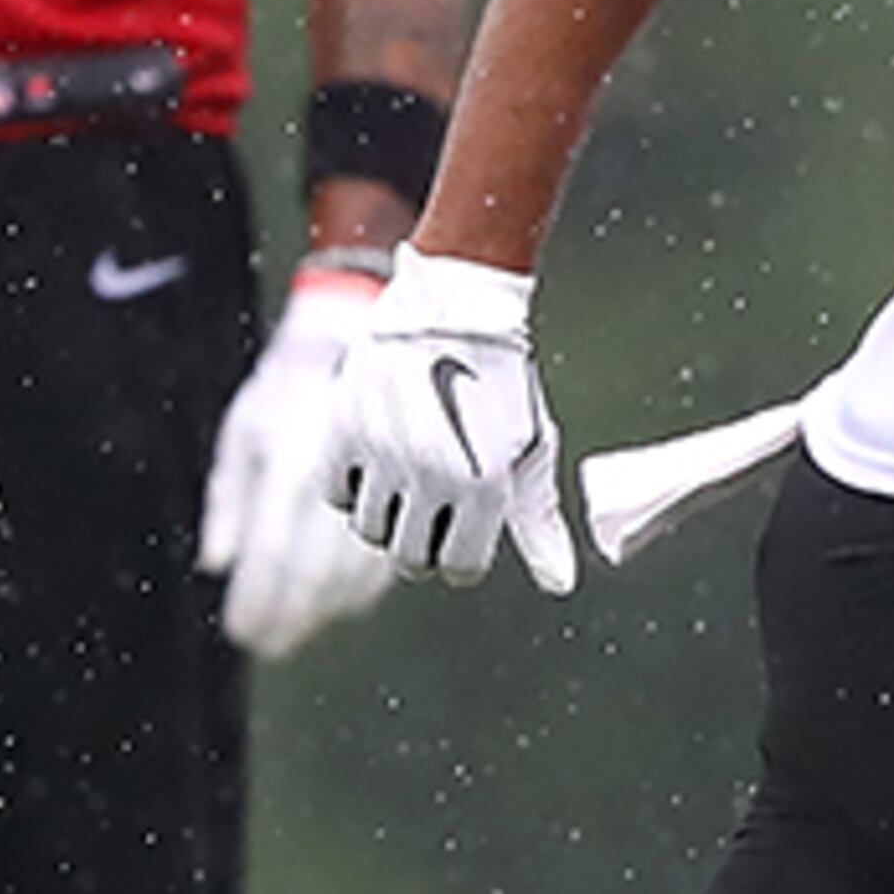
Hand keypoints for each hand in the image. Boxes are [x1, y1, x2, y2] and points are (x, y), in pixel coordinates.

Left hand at [195, 267, 402, 657]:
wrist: (376, 332)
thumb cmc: (298, 381)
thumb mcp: (247, 429)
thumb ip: (228, 500)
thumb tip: (216, 564)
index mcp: (294, 470)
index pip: (274, 563)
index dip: (259, 607)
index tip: (245, 635)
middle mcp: (343, 487)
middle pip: (317, 582)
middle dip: (291, 621)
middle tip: (271, 645)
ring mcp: (392, 490)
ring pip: (354, 579)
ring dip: (328, 610)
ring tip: (302, 627)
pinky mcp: (425, 492)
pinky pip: (390, 560)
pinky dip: (365, 588)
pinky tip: (345, 601)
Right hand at [327, 243, 579, 591]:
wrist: (452, 308)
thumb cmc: (500, 383)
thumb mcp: (530, 450)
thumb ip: (538, 522)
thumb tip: (559, 585)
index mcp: (484, 485)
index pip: (460, 569)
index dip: (464, 555)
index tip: (465, 527)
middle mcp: (430, 475)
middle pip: (410, 560)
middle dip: (425, 542)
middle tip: (435, 505)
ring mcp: (382, 453)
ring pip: (370, 531)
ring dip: (389, 515)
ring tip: (408, 476)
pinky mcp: (343, 429)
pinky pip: (335, 493)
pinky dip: (353, 485)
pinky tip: (378, 456)